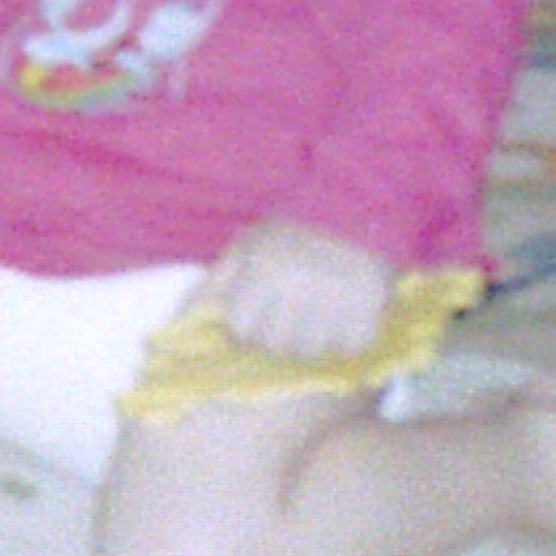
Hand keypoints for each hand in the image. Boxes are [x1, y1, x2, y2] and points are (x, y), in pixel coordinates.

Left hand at [198, 215, 396, 361]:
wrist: (357, 205)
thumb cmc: (293, 228)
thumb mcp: (248, 243)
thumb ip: (219, 279)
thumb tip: (187, 316)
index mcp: (261, 272)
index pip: (242, 330)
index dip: (249, 326)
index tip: (261, 315)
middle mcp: (295, 290)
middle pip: (278, 345)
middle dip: (282, 335)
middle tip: (294, 315)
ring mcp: (333, 303)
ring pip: (314, 350)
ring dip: (316, 338)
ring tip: (322, 313)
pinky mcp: (369, 310)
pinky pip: (352, 345)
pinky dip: (351, 336)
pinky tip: (349, 314)